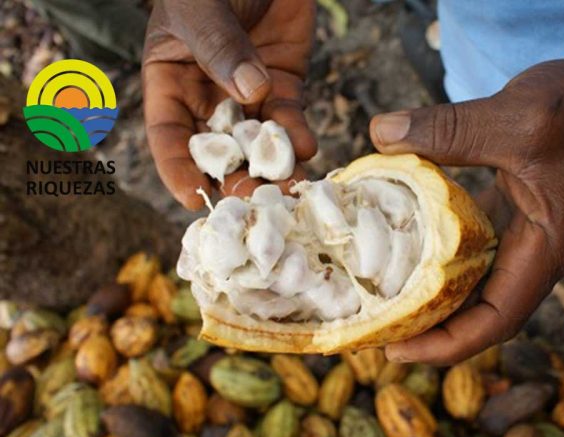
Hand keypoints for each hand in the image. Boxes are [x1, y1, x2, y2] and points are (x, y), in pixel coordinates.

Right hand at [143, 0, 315, 209]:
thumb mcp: (201, 7)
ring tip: (290, 188)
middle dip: (235, 178)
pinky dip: (299, 135)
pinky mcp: (285, 85)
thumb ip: (218, 45)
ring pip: (259, 142)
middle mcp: (207, 95)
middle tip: (254, 204)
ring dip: (274, 168)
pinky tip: (307, 148)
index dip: (178, 168)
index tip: (193, 197)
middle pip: (218, 149)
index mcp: (171, 80)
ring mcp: (248, 93)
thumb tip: (249, 92)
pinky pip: (290, 118)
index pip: (169, 133)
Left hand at [371, 41, 563, 364]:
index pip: (498, 319)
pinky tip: (405, 241)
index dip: (448, 344)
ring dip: (434, 293)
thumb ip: (450, 129)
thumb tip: (380, 134)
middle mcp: (537, 249)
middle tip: (375, 327)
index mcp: (547, 247)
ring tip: (383, 296)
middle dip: (431, 328)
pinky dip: (439, 249)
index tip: (397, 350)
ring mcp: (526, 230)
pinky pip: (473, 243)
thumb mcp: (517, 117)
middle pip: (481, 311)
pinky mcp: (514, 207)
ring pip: (476, 280)